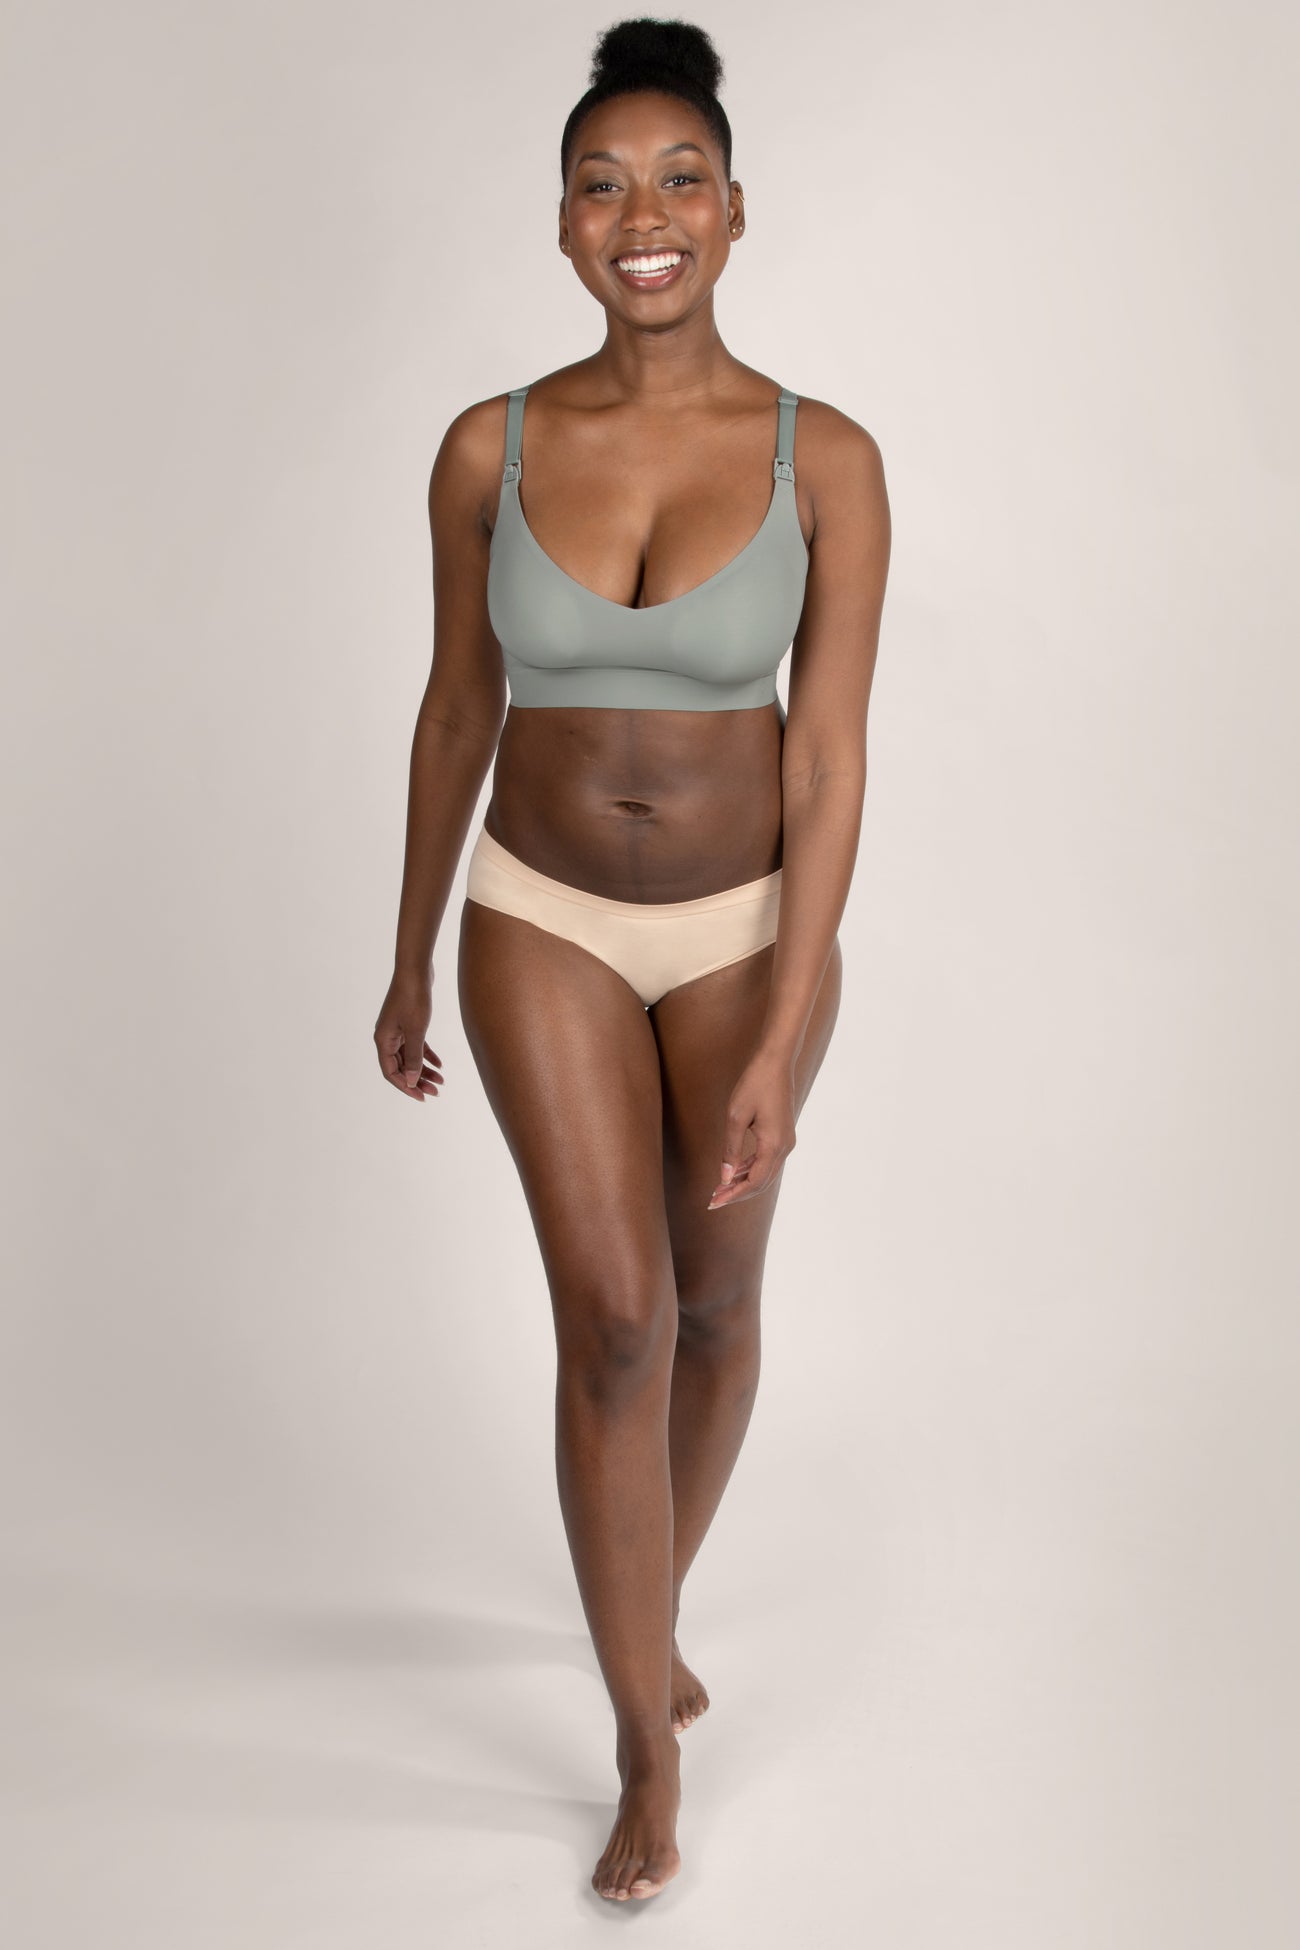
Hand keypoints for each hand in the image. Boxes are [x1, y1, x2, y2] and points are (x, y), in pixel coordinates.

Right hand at [374, 969, 443, 1100]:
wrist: (416, 970)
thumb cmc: (413, 998)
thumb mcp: (416, 1031)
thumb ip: (414, 1058)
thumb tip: (411, 1081)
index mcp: (383, 1040)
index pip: (390, 1072)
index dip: (405, 1086)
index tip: (422, 1096)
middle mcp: (387, 1037)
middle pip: (401, 1067)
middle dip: (418, 1080)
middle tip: (436, 1092)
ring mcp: (397, 1030)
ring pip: (410, 1057)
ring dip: (424, 1070)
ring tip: (441, 1081)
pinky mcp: (408, 1023)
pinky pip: (416, 1045)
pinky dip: (427, 1055)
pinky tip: (440, 1064)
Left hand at [707, 1048, 796, 1208]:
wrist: (776, 1062)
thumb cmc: (754, 1085)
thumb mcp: (735, 1117)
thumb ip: (730, 1150)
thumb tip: (725, 1177)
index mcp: (773, 1145)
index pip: (754, 1182)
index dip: (734, 1194)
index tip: (714, 1201)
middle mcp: (784, 1147)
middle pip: (761, 1182)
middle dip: (737, 1193)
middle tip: (713, 1199)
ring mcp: (786, 1142)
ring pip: (765, 1173)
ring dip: (743, 1182)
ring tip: (720, 1187)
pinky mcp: (783, 1135)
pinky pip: (767, 1160)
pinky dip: (750, 1168)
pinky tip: (734, 1170)